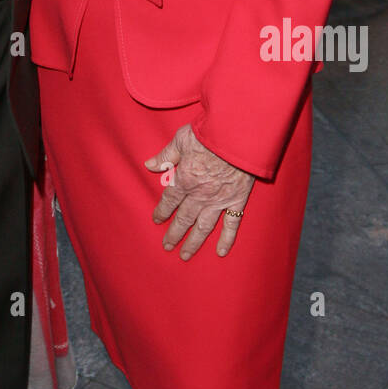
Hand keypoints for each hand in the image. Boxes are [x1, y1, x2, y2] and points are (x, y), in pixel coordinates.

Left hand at [145, 124, 254, 259]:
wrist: (238, 136)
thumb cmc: (209, 133)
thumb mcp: (181, 139)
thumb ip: (166, 155)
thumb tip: (149, 165)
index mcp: (185, 179)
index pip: (169, 200)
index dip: (162, 211)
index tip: (157, 220)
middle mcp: (200, 194)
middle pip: (184, 219)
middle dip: (174, 234)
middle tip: (167, 246)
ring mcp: (219, 200)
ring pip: (204, 226)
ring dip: (194, 242)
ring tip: (186, 255)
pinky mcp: (237, 200)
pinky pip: (232, 224)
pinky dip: (227, 239)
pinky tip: (221, 252)